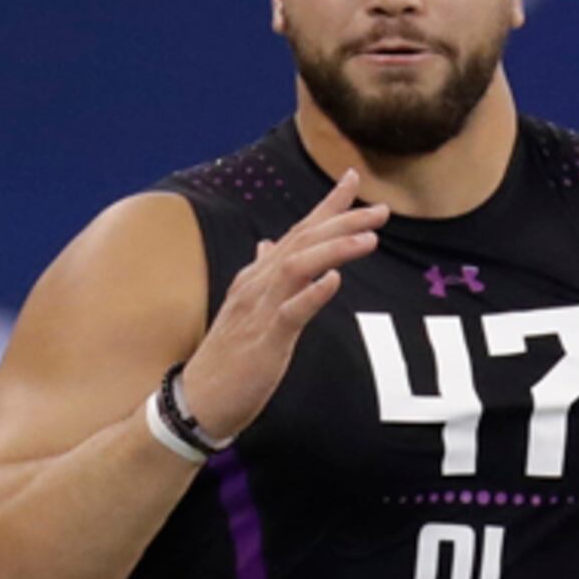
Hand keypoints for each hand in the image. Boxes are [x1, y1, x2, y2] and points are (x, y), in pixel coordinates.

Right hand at [172, 159, 384, 443]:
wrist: (197, 400)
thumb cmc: (227, 359)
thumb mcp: (246, 309)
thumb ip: (261, 274)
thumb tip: (268, 245)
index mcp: (258, 277)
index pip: (297, 231)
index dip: (327, 205)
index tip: (355, 178)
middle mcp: (257, 285)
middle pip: (303, 241)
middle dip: (343, 221)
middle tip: (380, 210)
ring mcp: (258, 311)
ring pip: (297, 266)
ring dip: (334, 249)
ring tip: (369, 238)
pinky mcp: (263, 341)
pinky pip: (290, 313)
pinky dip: (313, 294)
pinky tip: (334, 280)